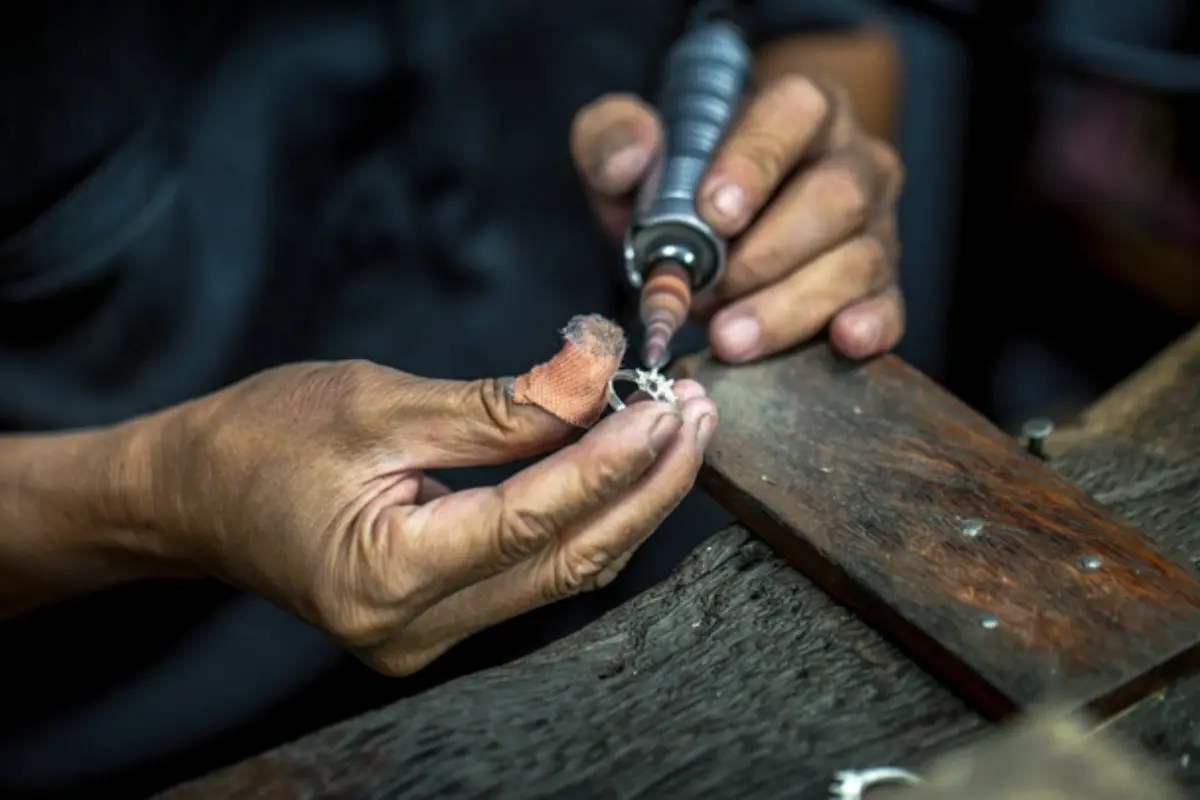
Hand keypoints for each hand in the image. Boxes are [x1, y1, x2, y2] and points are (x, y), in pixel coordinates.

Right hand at [142, 361, 715, 674]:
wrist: (192, 494)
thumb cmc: (262, 440)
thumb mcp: (378, 402)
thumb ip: (498, 403)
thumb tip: (596, 372)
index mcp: (385, 575)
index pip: (532, 517)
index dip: (610, 459)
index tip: (666, 404)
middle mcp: (413, 629)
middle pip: (567, 560)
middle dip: (644, 487)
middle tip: (696, 416)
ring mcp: (428, 637)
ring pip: (563, 575)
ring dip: (628, 504)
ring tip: (679, 434)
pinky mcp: (439, 621)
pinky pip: (536, 576)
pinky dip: (587, 521)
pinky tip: (626, 472)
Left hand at [571, 74, 903, 361]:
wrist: (703, 241)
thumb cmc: (674, 189)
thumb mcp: (628, 156)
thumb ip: (612, 139)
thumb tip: (632, 156)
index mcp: (797, 110)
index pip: (794, 114)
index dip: (757, 161)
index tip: (713, 212)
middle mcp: (851, 161)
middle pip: (837, 197)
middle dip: (768, 254)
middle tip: (711, 296)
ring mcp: (875, 226)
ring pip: (860, 259)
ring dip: (794, 305)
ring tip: (731, 339)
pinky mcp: (880, 286)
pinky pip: (890, 306)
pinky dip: (869, 325)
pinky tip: (840, 340)